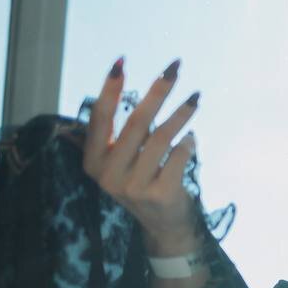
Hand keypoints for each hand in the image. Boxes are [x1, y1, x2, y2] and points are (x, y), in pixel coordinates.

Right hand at [81, 56, 202, 254]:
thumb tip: (118, 78)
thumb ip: (119, 131)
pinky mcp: (159, 194)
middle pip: (136, 121)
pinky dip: (188, 142)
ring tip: (195, 98)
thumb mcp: (122, 160)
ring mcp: (132, 186)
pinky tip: (192, 138)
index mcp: (92, 161)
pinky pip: (178, 156)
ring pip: (161, 137)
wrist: (164, 225)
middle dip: (158, 91)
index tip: (122, 62)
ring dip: (181, 113)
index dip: (110, 89)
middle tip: (175, 67)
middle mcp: (107, 174)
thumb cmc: (143, 180)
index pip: (99, 117)